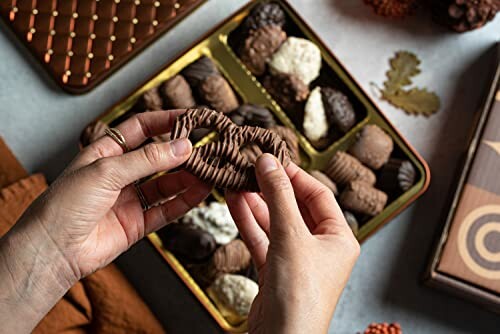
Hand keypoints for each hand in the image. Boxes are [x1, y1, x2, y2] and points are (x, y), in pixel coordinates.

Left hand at [0, 110, 210, 331]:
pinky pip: (167, 209)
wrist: (53, 250)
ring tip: (210, 169)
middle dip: (182, 151)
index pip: (141, 129)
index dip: (166, 121)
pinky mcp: (138, 223)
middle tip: (207, 146)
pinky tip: (201, 190)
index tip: (191, 118)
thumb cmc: (65, 204)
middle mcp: (120, 174)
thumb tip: (182, 146)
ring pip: (167, 184)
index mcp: (105, 152)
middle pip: (158, 157)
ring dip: (188, 176)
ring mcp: (129, 199)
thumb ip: (148, 159)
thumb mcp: (107, 170)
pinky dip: (186, 200)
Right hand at [226, 154, 359, 333]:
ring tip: (236, 181)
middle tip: (251, 168)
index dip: (295, 176)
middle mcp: (320, 247)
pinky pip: (262, 239)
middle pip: (294, 207)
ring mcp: (296, 259)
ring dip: (255, 203)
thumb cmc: (300, 296)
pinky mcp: (275, 270)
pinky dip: (248, 221)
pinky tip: (234, 203)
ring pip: (274, 222)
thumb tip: (269, 163)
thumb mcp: (291, 236)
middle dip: (271, 188)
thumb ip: (278, 197)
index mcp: (339, 238)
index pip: (318, 195)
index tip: (274, 160)